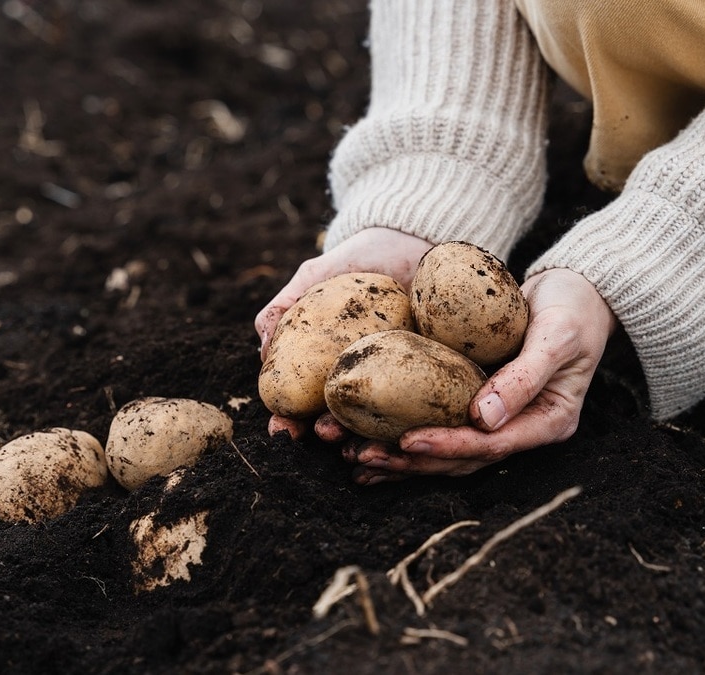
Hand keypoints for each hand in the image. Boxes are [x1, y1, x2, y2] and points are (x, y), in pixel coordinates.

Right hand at [256, 228, 433, 439]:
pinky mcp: (441, 373)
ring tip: (355, 436)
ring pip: (382, 418)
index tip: (280, 430)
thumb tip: (263, 349)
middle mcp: (366, 377)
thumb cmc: (362, 259)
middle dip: (325, 434)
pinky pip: (427, 404)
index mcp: (331, 364)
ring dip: (366, 435)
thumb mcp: (316, 278)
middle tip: (320, 435)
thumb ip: (285, 307)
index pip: (305, 402)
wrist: (416, 237)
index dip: (290, 420)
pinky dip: (415, 420)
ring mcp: (403, 379)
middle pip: (341, 417)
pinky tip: (404, 430)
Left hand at [348, 267, 616, 483]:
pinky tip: (366, 439)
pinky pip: (439, 424)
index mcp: (547, 422)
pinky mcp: (477, 405)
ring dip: (399, 457)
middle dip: (411, 461)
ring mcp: (499, 421)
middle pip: (461, 458)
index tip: (407, 442)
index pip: (491, 445)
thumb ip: (525, 376)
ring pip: (446, 450)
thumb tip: (484, 419)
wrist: (578, 291)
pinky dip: (403, 434)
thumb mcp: (557, 336)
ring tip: (353, 457)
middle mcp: (520, 429)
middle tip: (361, 457)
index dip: (448, 446)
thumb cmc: (573, 308)